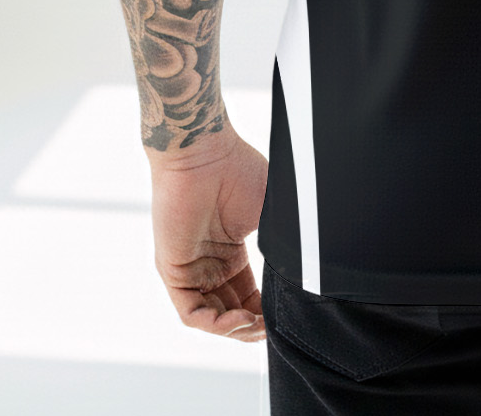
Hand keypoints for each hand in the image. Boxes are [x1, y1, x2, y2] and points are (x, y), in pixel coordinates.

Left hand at [149, 123, 269, 340]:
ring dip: (234, 329)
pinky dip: (214, 324)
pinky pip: (190, 312)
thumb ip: (283, 242)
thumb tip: (308, 270)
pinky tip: (238, 319)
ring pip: (210, 317)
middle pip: (230, 311)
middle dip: (253, 326)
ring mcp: (190, 268)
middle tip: (274, 327)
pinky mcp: (172, 270)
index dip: (266, 310)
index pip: (248, 295)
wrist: (205, 151)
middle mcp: (209, 264)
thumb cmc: (238, 170)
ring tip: (257, 325)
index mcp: (231, 251)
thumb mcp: (270, 213)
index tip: (286, 314)